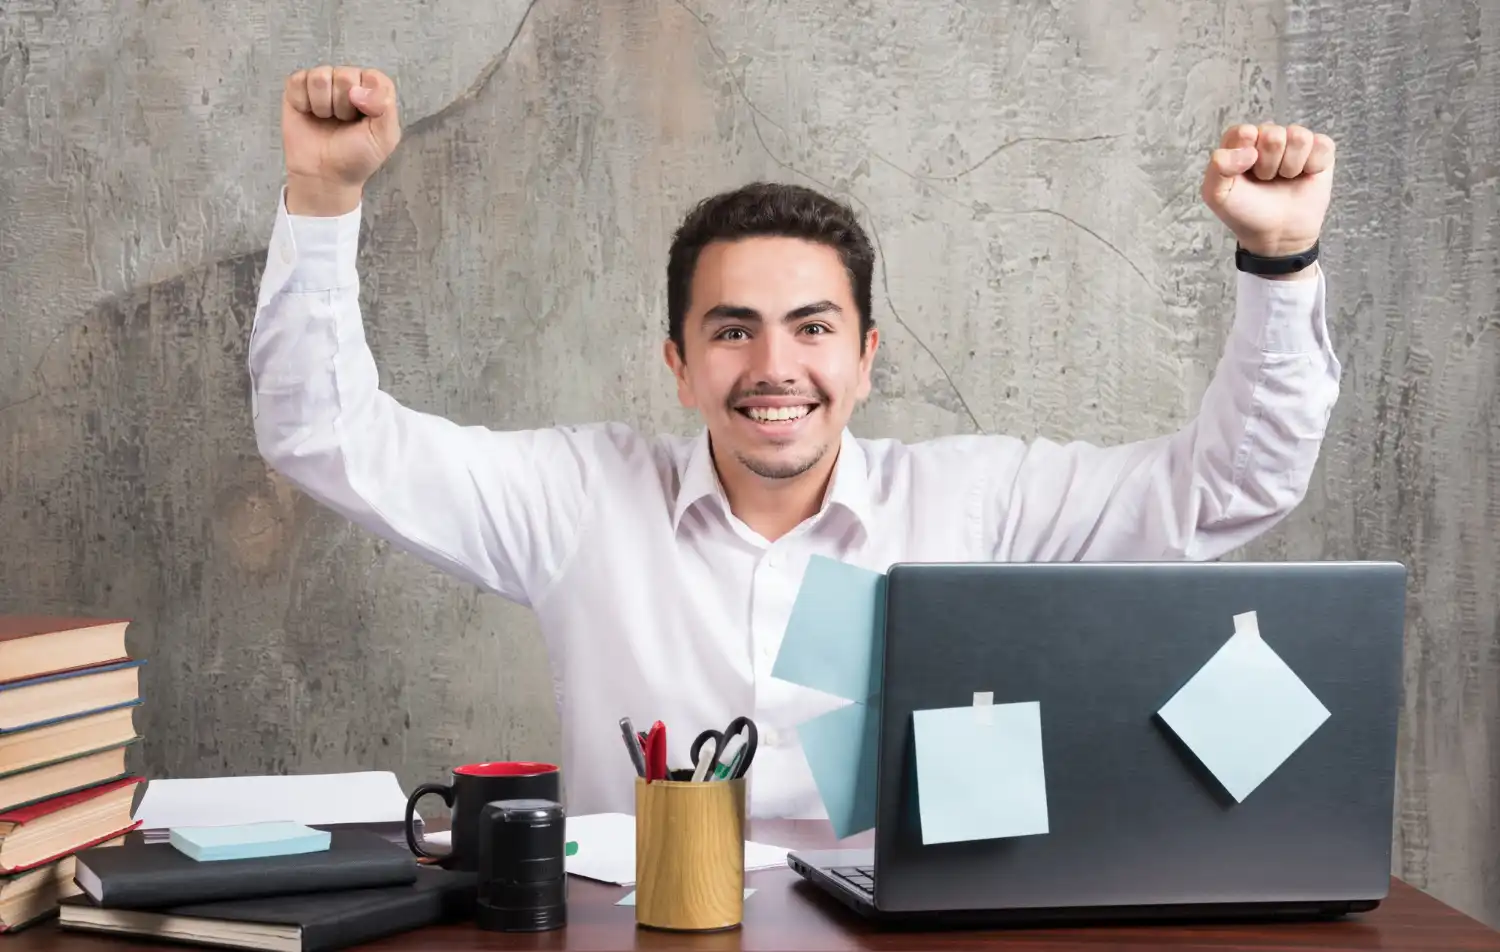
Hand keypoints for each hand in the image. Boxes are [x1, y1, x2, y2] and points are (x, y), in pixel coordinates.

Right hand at [281, 65, 400, 214]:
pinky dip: (302, 102)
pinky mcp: (298, 89)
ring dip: (323, 105)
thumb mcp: (384, 138)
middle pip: (345, 75)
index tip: (363, 117)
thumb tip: (357, 90)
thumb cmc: (356, 157)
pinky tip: (308, 114)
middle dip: (343, 105)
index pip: (373, 76)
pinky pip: (298, 81)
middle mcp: (348, 83)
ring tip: (326, 119)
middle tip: (343, 123)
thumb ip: (385, 108)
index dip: (367, 97)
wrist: (324, 175)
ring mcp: (323, 85)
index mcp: (373, 92)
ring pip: (320, 76)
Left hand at [1200, 123, 1334, 258]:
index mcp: (1240, 141)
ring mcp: (1294, 142)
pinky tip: (1305, 176)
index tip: (1244, 175)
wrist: (1276, 234)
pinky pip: (1322, 145)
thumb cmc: (1245, 211)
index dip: (1245, 156)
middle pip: (1273, 134)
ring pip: (1299, 137)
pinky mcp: (1320, 150)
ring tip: (1284, 178)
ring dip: (1290, 166)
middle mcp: (1267, 136)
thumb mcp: (1217, 194)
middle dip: (1269, 165)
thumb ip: (1218, 167)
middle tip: (1266, 180)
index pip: (1244, 132)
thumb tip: (1250, 151)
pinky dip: (1313, 166)